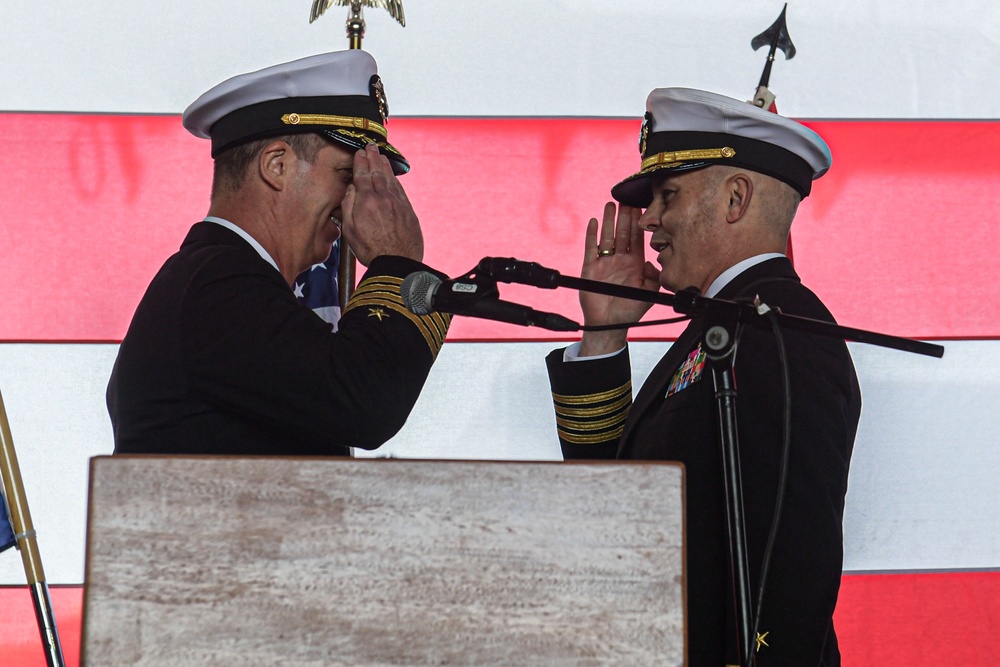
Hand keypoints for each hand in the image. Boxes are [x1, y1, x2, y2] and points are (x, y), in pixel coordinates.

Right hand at [341, 143, 423, 264]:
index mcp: (366, 201)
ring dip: (385, 165)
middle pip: (377, 172)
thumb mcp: (350, 230)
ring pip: (391, 178)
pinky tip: (392, 176)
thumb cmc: (371, 250)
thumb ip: (348, 206)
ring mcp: (398, 203)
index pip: (362, 175)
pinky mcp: (408, 210)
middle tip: (370, 147)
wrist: (398, 262)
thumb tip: (351, 189)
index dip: (360, 162)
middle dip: (373, 157)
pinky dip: (395, 179)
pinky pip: (400, 189)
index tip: (359, 153)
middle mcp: (383, 198)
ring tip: (381, 156)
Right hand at [578, 202, 660, 355]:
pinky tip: (594, 222)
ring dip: (609, 221)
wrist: (609, 324)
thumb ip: (654, 278)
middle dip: (624, 217)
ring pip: (607, 237)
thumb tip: (652, 263)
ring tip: (610, 204)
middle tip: (626, 199)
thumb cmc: (629, 311)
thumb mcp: (648, 294)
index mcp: (635, 264)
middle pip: (622, 233)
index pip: (637, 239)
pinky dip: (592, 235)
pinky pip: (591, 248)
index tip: (640, 207)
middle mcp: (620, 260)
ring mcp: (604, 262)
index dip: (639, 223)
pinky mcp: (590, 267)